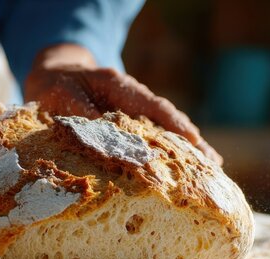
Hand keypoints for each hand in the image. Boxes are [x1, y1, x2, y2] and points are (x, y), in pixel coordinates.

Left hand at [24, 45, 221, 164]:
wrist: (55, 77)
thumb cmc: (57, 87)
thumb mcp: (63, 97)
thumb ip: (83, 116)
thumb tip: (106, 141)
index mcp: (120, 86)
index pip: (153, 107)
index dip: (173, 124)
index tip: (192, 140)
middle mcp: (134, 99)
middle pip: (168, 120)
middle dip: (191, 141)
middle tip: (214, 164)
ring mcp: (135, 112)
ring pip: (165, 130)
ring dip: (187, 150)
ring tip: (211, 171)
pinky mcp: (131, 126)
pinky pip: (155, 139)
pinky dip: (171, 153)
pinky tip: (186, 171)